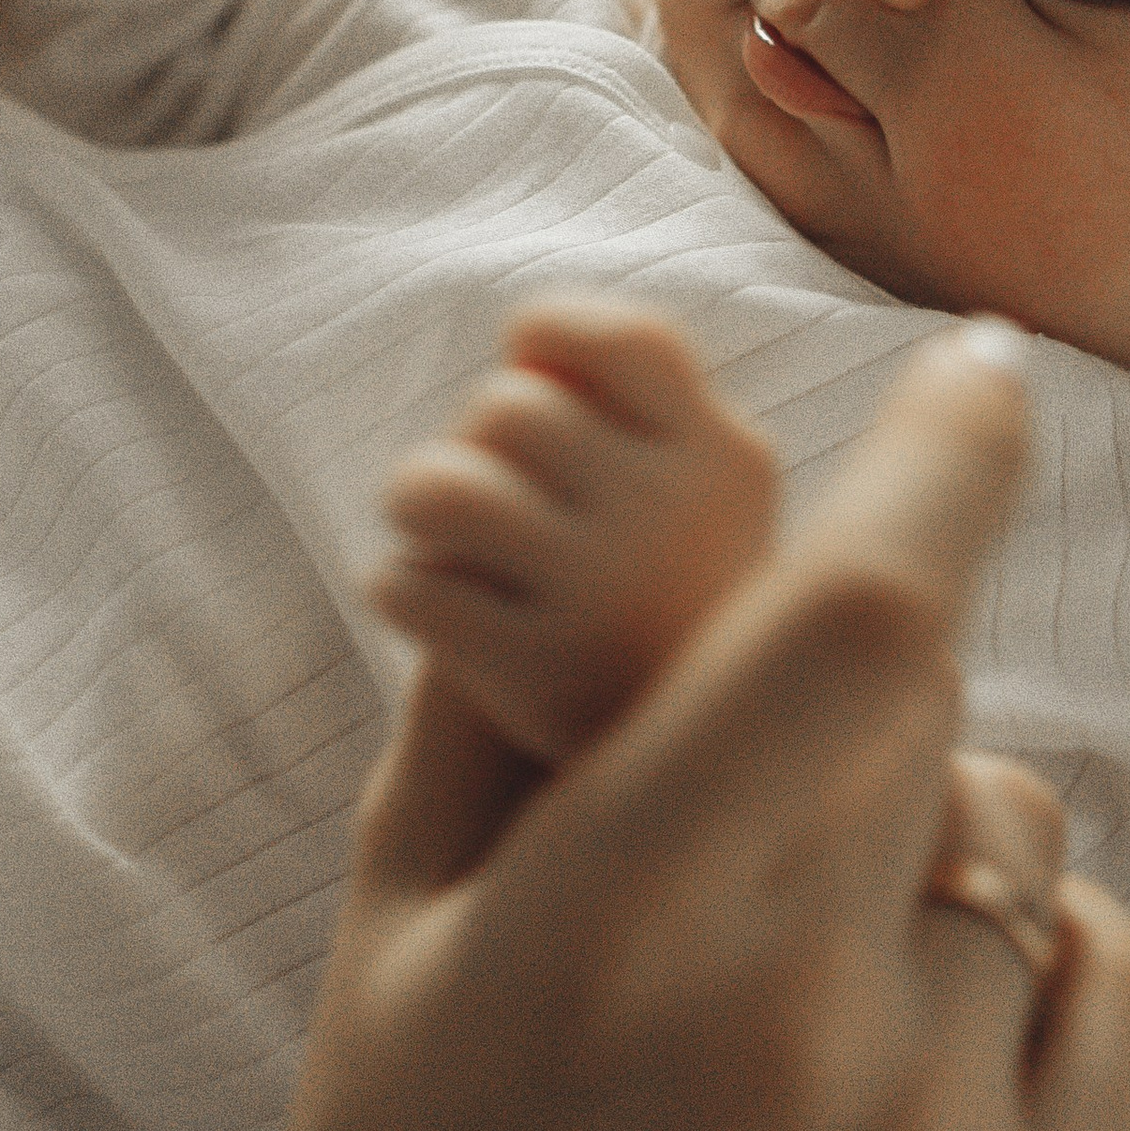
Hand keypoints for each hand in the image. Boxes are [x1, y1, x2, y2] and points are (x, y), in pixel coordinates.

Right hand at [263, 324, 1129, 1130]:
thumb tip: (646, 460)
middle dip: (871, 666)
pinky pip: (1112, 977)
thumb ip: (520, 670)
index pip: (854, 624)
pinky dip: (1033, 952)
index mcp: (620, 922)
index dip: (940, 465)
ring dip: (936, 824)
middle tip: (777, 745)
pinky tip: (911, 1016)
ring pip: (1017, 838)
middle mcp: (800, 1031)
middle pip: (933, 709)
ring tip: (812, 933)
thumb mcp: (405, 895)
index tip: (976, 372)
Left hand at [371, 300, 781, 764]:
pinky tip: (434, 616)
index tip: (528, 372)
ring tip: (431, 537)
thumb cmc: (666, 615)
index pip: (622, 338)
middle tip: (479, 503)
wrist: (703, 797)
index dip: (550, 333)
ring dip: (416, 503)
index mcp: (728, 461)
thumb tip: (524, 346)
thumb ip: (632, 417)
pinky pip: (409, 585)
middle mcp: (675, 516)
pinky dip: (401, 592)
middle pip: (506, 405)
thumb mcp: (701, 509)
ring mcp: (606, 595)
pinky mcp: (534, 677)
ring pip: (439, 482)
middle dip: (470, 445)